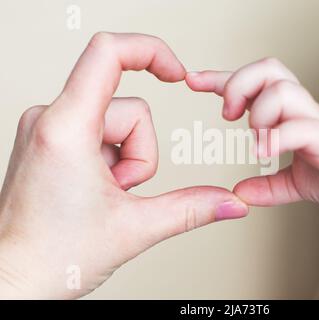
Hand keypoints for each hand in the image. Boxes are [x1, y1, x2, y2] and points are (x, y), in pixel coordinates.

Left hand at [0, 32, 247, 298]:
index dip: (151, 51)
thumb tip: (231, 202)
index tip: (176, 71)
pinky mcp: (49, 141)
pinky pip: (98, 135)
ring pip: (116, 124)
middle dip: (140, 154)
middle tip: (120, 191)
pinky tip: (95, 190)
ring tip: (105, 194)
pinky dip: (109, 161)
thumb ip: (192, 209)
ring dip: (125, 160)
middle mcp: (50, 119)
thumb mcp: (135, 228)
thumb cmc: (51, 257)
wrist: (12, 282)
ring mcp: (48, 130)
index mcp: (66, 128)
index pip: (108, 53)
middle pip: (129, 109)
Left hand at [185, 57, 318, 213]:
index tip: (192, 80)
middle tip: (228, 115)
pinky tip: (267, 155)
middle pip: (268, 68)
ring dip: (258, 112)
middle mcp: (304, 110)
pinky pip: (300, 127)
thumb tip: (239, 192)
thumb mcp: (299, 183)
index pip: (254, 83)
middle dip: (238, 83)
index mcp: (293, 114)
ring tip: (256, 139)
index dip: (220, 79)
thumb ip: (270, 186)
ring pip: (282, 89)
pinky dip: (276, 139)